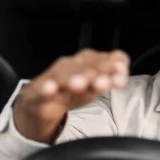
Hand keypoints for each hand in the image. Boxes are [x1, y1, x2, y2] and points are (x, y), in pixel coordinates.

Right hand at [14, 49, 129, 142]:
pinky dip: (46, 88)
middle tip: (103, 83)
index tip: (120, 81)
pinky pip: (42, 88)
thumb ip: (109, 81)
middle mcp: (75, 65)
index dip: (117, 67)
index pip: (110, 58)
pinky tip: (50, 90)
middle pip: (88, 66)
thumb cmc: (73, 91)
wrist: (40, 101)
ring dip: (74, 78)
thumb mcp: (96, 88)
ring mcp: (55, 76)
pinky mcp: (38, 88)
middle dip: (97, 73)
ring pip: (65, 74)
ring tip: (79, 85)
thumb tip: (121, 78)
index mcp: (92, 62)